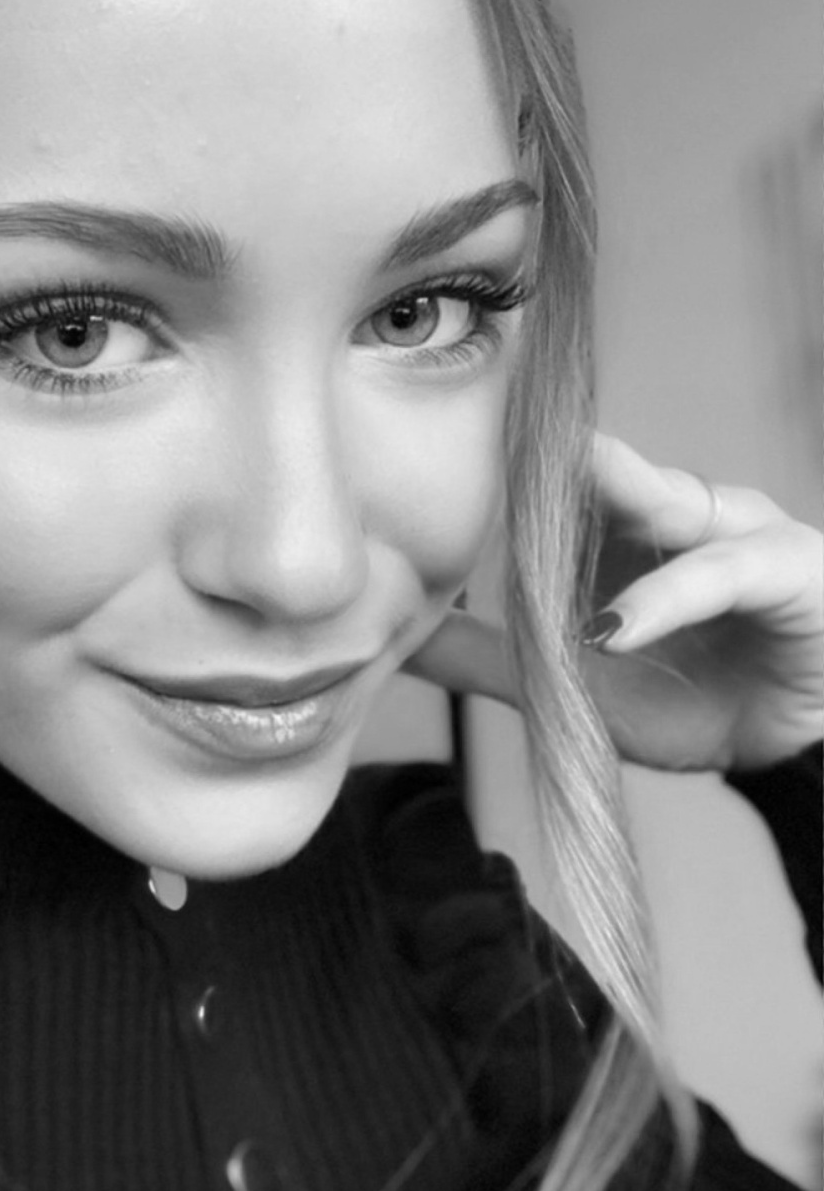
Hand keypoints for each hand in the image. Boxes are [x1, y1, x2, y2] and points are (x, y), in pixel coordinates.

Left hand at [406, 433, 823, 772]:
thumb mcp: (578, 684)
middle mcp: (686, 514)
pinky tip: (614, 625)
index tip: (432, 452)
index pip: (562, 478)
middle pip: (607, 469)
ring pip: (670, 499)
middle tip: (481, 437)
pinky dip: (666, 597)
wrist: (795, 753)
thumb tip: (405, 639)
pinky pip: (723, 574)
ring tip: (549, 496)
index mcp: (630, 526)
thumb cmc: (695, 701)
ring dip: (612, 492)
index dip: (506, 466)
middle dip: (546, 453)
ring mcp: (742, 532)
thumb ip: (496, 658)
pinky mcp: (792, 570)